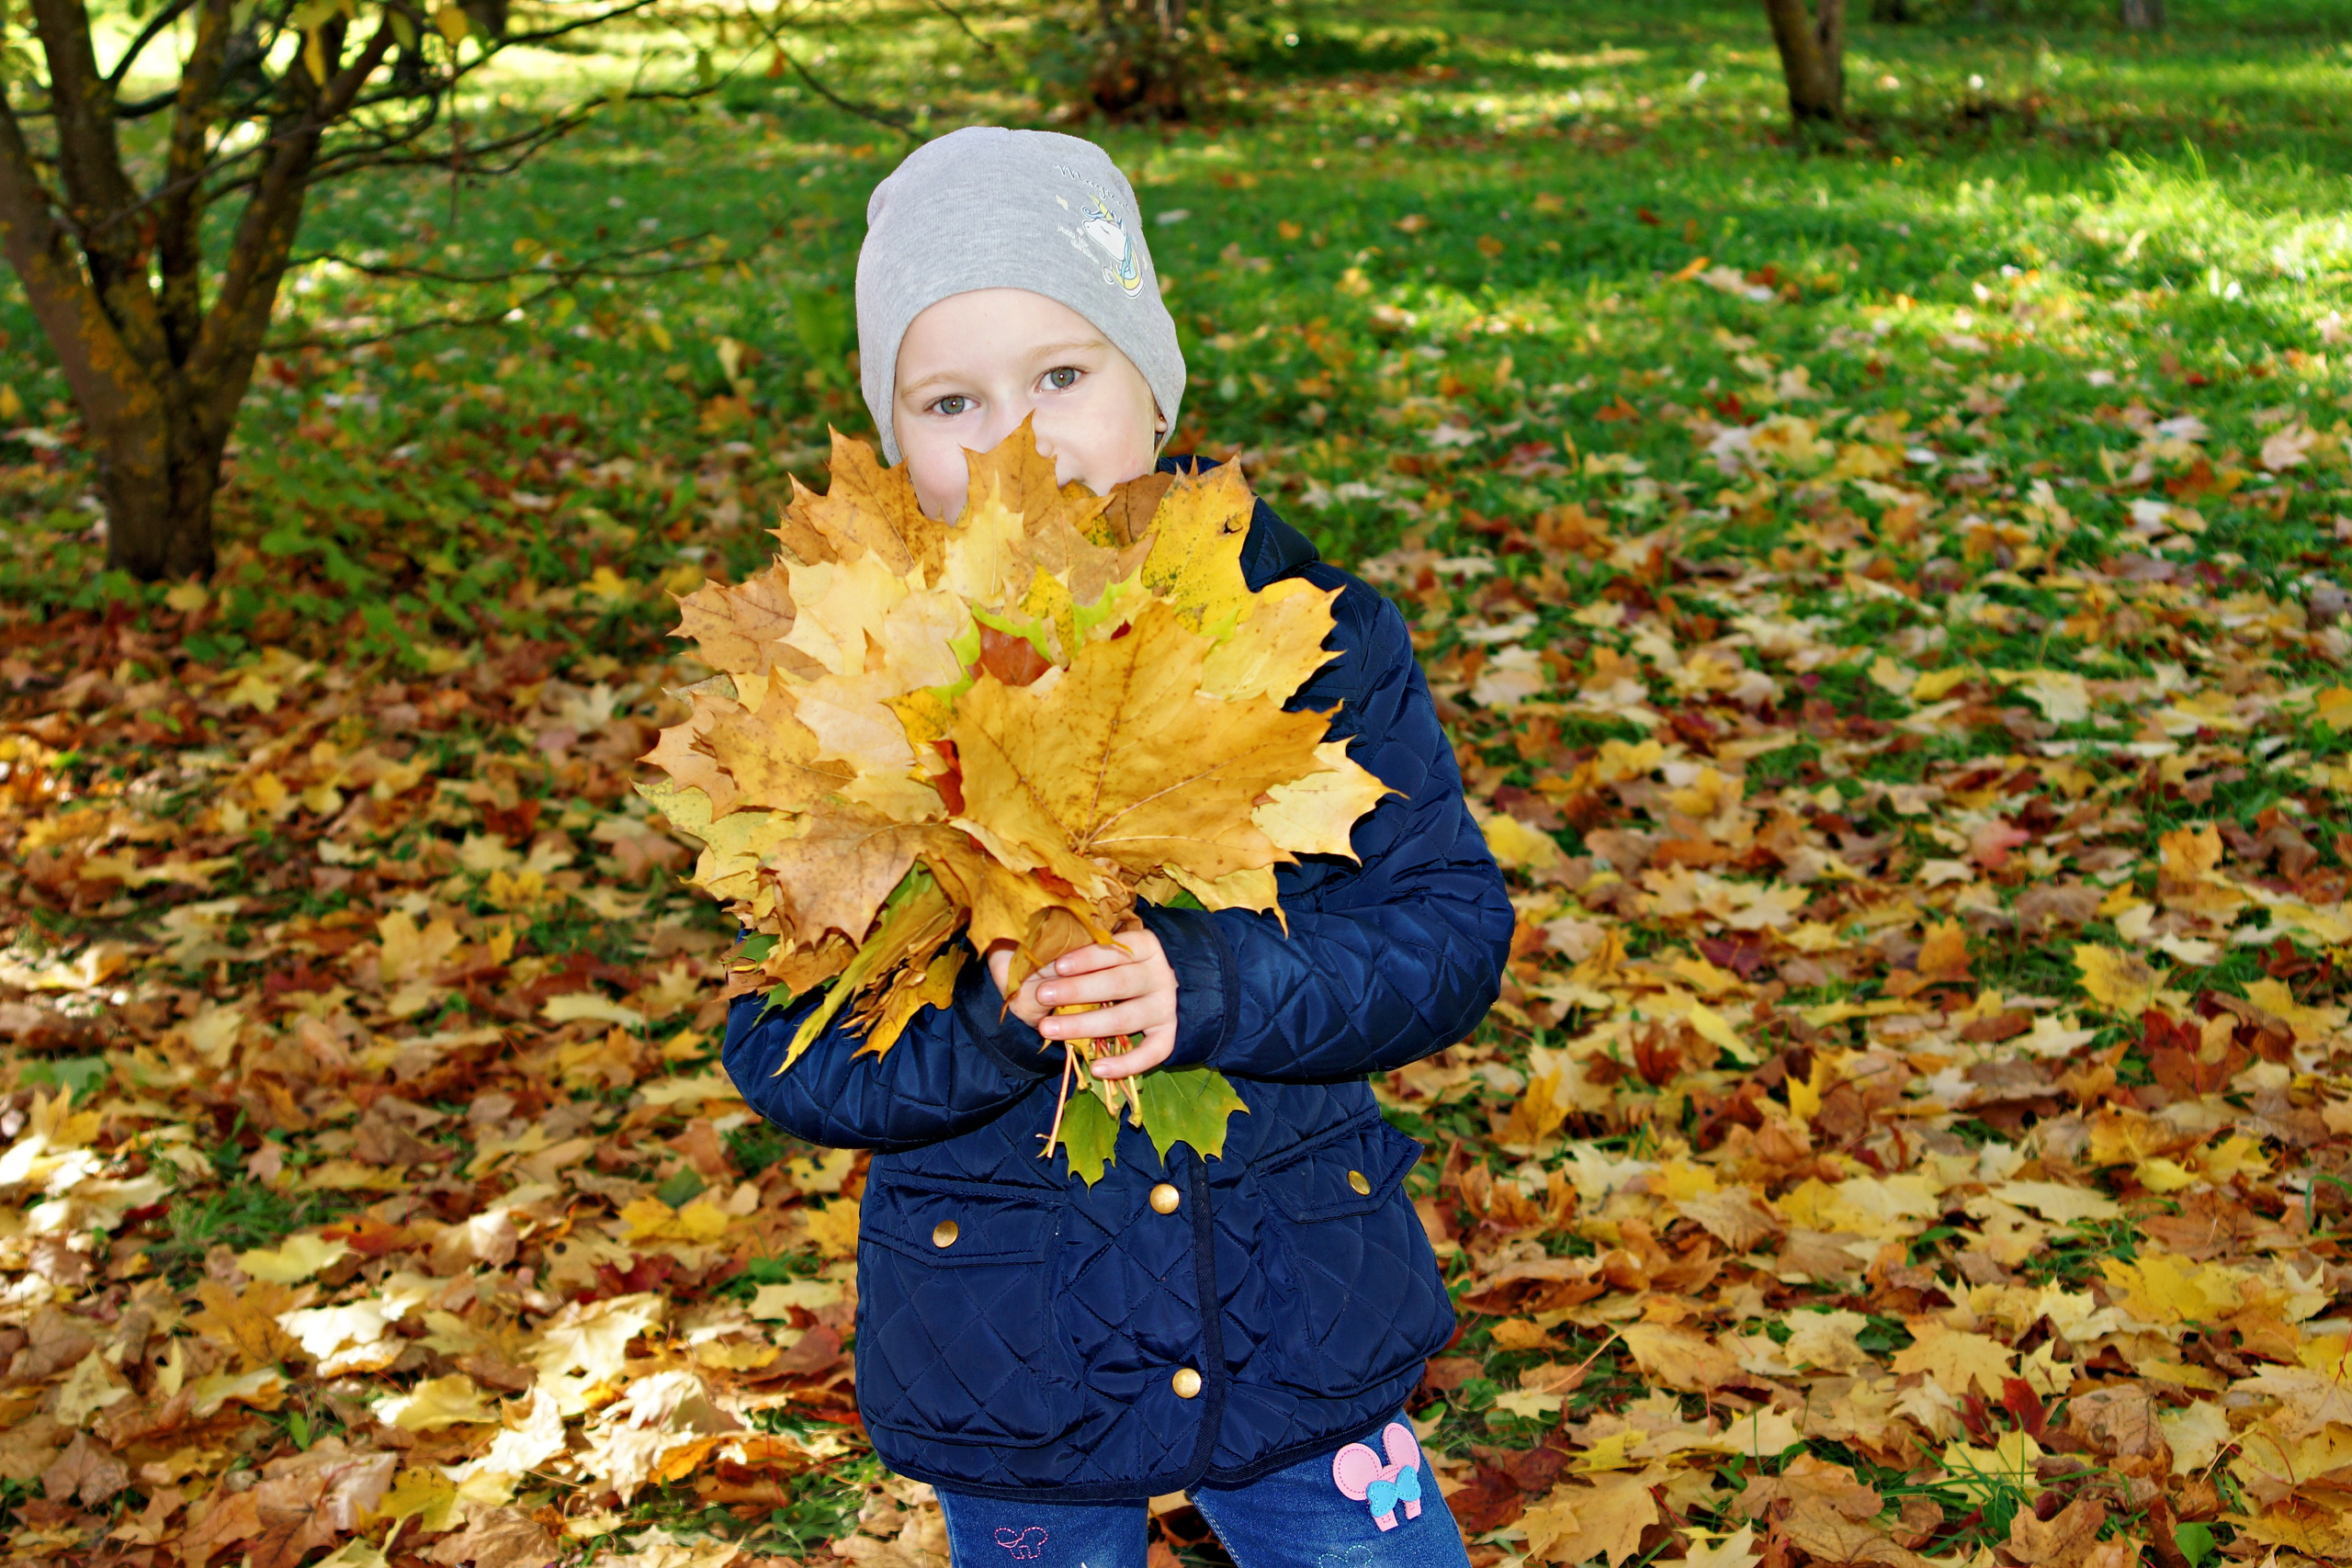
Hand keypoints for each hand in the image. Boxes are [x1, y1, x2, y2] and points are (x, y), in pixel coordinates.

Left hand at [986, 924, 1176, 1079]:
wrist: (1152, 985)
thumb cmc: (1109, 963)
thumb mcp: (1093, 945)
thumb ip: (1065, 941)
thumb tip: (1022, 939)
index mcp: (1144, 944)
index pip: (1116, 949)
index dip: (1086, 957)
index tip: (1056, 965)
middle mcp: (1159, 974)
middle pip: (1119, 982)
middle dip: (1077, 990)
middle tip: (1041, 994)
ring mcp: (1164, 1006)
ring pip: (1126, 1019)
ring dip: (1085, 1025)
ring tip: (1048, 1028)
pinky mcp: (1167, 1034)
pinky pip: (1152, 1053)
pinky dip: (1126, 1064)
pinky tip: (1097, 1069)